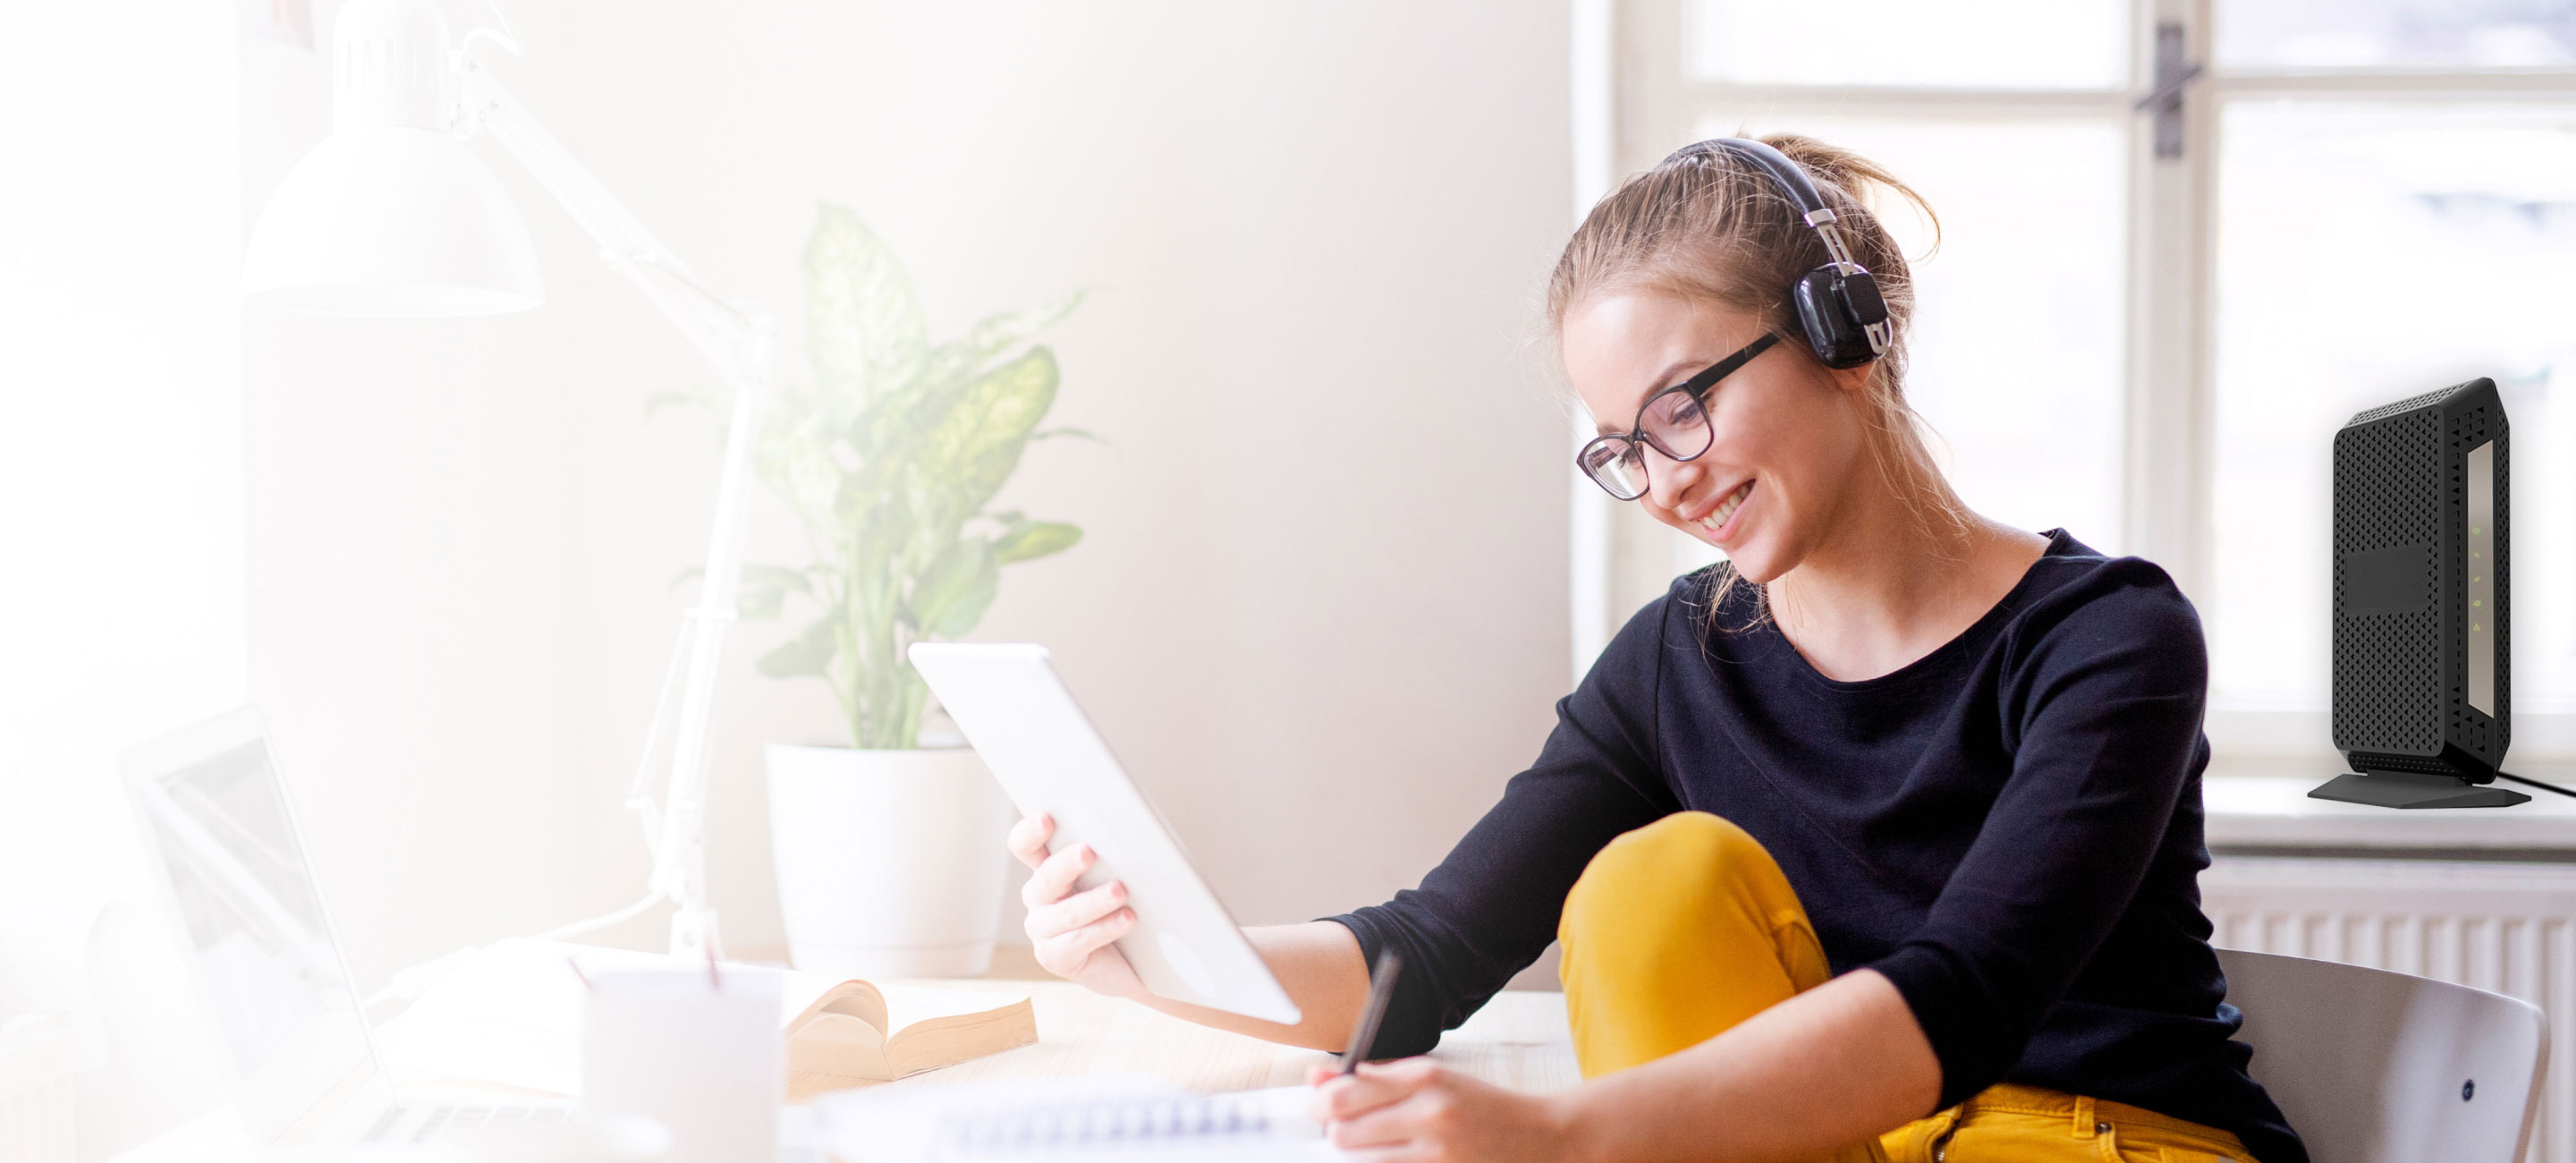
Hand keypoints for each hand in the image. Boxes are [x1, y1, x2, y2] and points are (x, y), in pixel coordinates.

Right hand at [1007, 813, 1145, 998]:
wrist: (1133, 960)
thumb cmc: (1122, 907)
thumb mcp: (1114, 877)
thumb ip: (1109, 858)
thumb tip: (1130, 834)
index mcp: (1047, 868)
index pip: (1025, 846)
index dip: (1030, 833)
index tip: (1046, 818)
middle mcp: (1039, 897)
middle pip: (1045, 878)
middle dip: (1066, 864)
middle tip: (1088, 852)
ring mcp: (1042, 929)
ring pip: (1067, 912)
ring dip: (1095, 900)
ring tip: (1121, 891)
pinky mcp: (1054, 957)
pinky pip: (1078, 941)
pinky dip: (1105, 928)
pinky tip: (1127, 918)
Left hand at [1306, 1059, 1579, 1162]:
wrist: (1541, 1138)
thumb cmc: (1482, 1105)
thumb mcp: (1435, 1077)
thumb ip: (1377, 1076)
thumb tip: (1319, 1077)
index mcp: (1426, 1078)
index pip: (1346, 1094)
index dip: (1320, 1102)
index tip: (1320, 1104)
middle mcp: (1430, 1114)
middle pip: (1343, 1131)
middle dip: (1333, 1130)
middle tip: (1341, 1127)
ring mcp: (1437, 1153)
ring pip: (1360, 1160)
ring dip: (1356, 1153)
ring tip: (1376, 1142)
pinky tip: (1394, 1155)